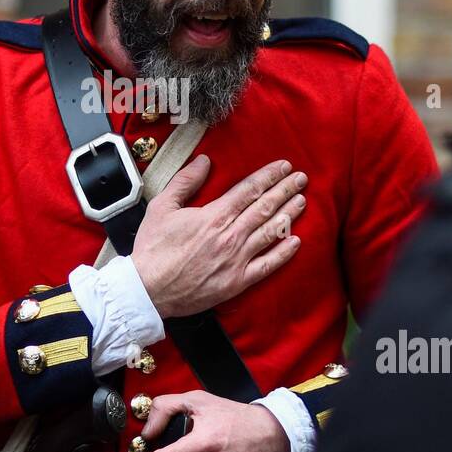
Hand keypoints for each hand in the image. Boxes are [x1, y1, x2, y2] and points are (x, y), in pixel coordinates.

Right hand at [131, 155, 306, 319]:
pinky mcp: (237, 281)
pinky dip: (283, 253)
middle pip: (265, 207)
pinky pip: (267, 265)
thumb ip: (185, 181)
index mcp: (214, 216)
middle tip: (301, 178)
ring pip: (270, 232)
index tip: (284, 166)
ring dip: (289, 214)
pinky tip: (295, 241)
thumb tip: (204, 161)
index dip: (269, 176)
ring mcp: (237, 259)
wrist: (149, 289)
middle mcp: (230, 235)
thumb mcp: (162, 206)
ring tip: (302, 201)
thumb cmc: (153, 249)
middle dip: (285, 190)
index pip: (249, 190)